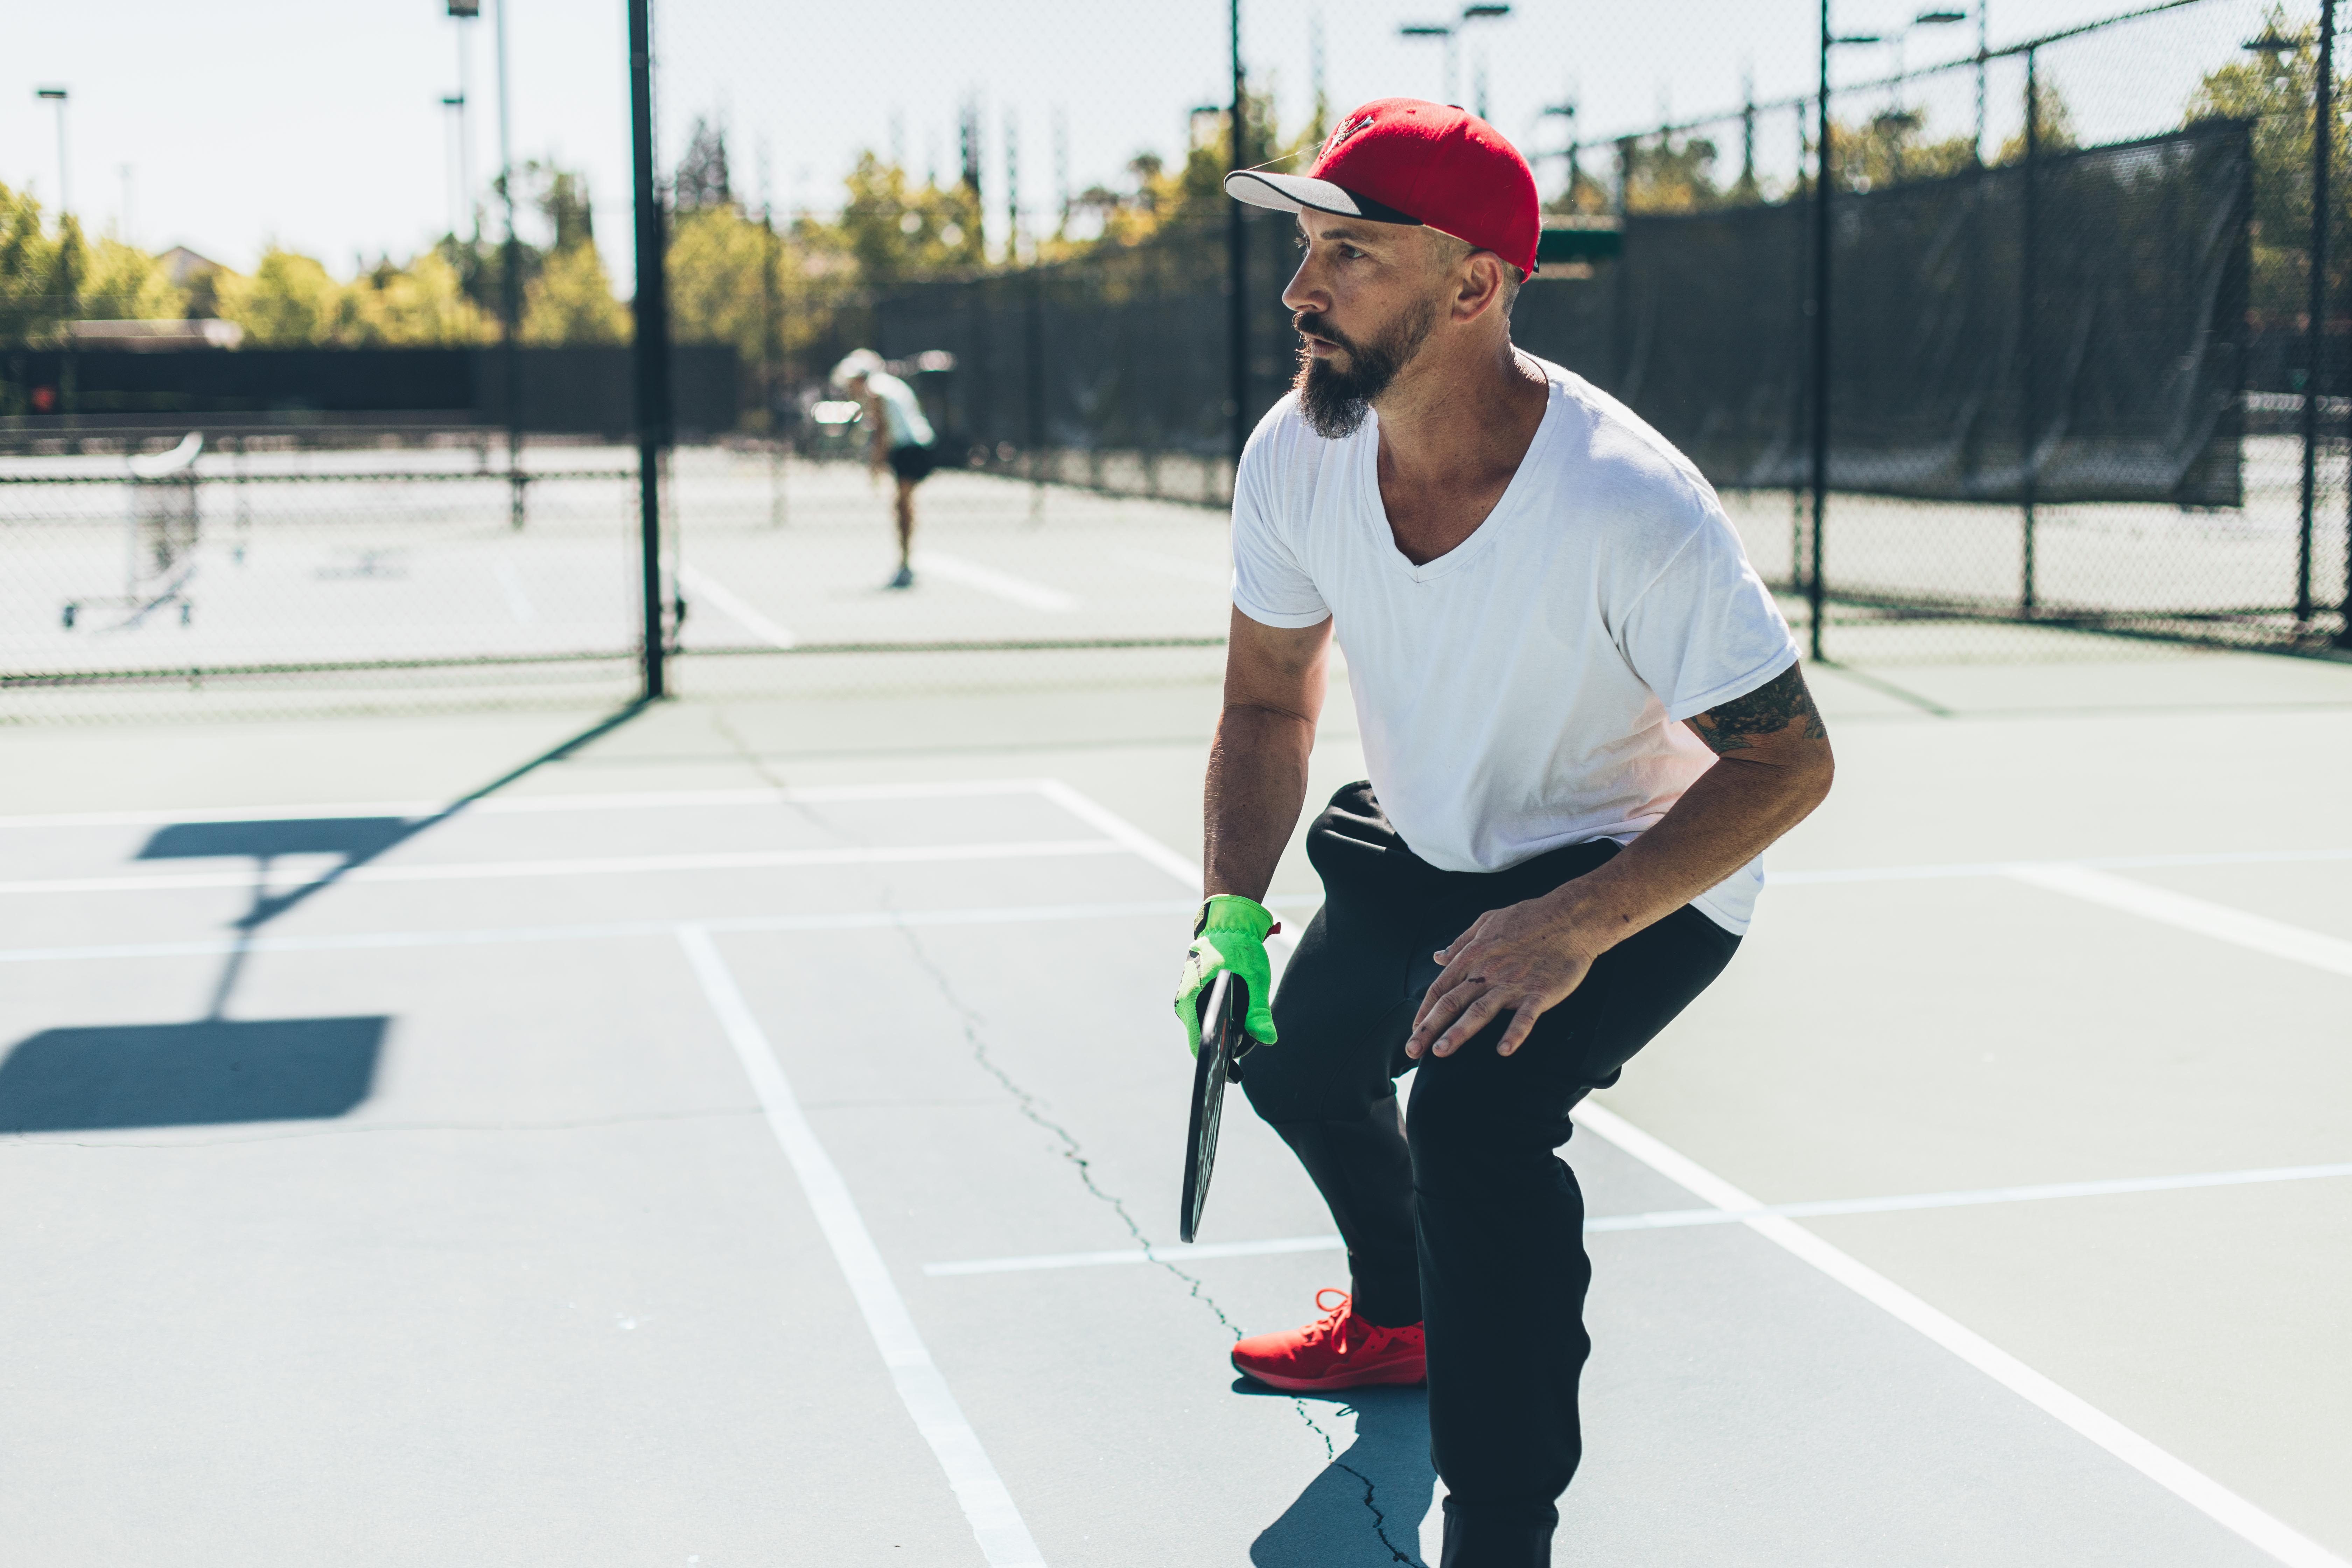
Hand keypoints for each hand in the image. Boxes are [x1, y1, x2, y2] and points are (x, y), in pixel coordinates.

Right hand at [1173, 895, 1279, 1056]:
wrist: (1227, 923)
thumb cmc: (1239, 947)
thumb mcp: (1255, 978)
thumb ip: (1259, 1011)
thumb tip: (1267, 1040)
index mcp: (1192, 1000)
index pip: (1199, 1045)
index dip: (1215, 1065)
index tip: (1233, 1077)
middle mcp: (1185, 1003)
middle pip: (1204, 1038)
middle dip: (1228, 1047)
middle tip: (1251, 1044)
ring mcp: (1188, 999)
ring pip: (1206, 1028)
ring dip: (1227, 1033)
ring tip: (1248, 1028)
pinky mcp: (1195, 995)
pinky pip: (1207, 1017)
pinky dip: (1223, 1022)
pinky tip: (1241, 1019)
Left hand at [1407, 891, 1600, 1059]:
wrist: (1570, 917)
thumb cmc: (1529, 918)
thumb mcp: (1487, 922)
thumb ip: (1461, 942)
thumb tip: (1438, 956)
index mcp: (1474, 956)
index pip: (1441, 987)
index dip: (1425, 1010)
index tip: (1414, 1030)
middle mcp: (1488, 971)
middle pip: (1452, 1003)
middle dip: (1429, 1028)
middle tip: (1413, 1050)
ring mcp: (1514, 983)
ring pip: (1480, 1011)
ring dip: (1459, 1032)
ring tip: (1441, 1051)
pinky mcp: (1540, 992)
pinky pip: (1524, 1016)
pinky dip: (1514, 1033)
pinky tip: (1503, 1050)